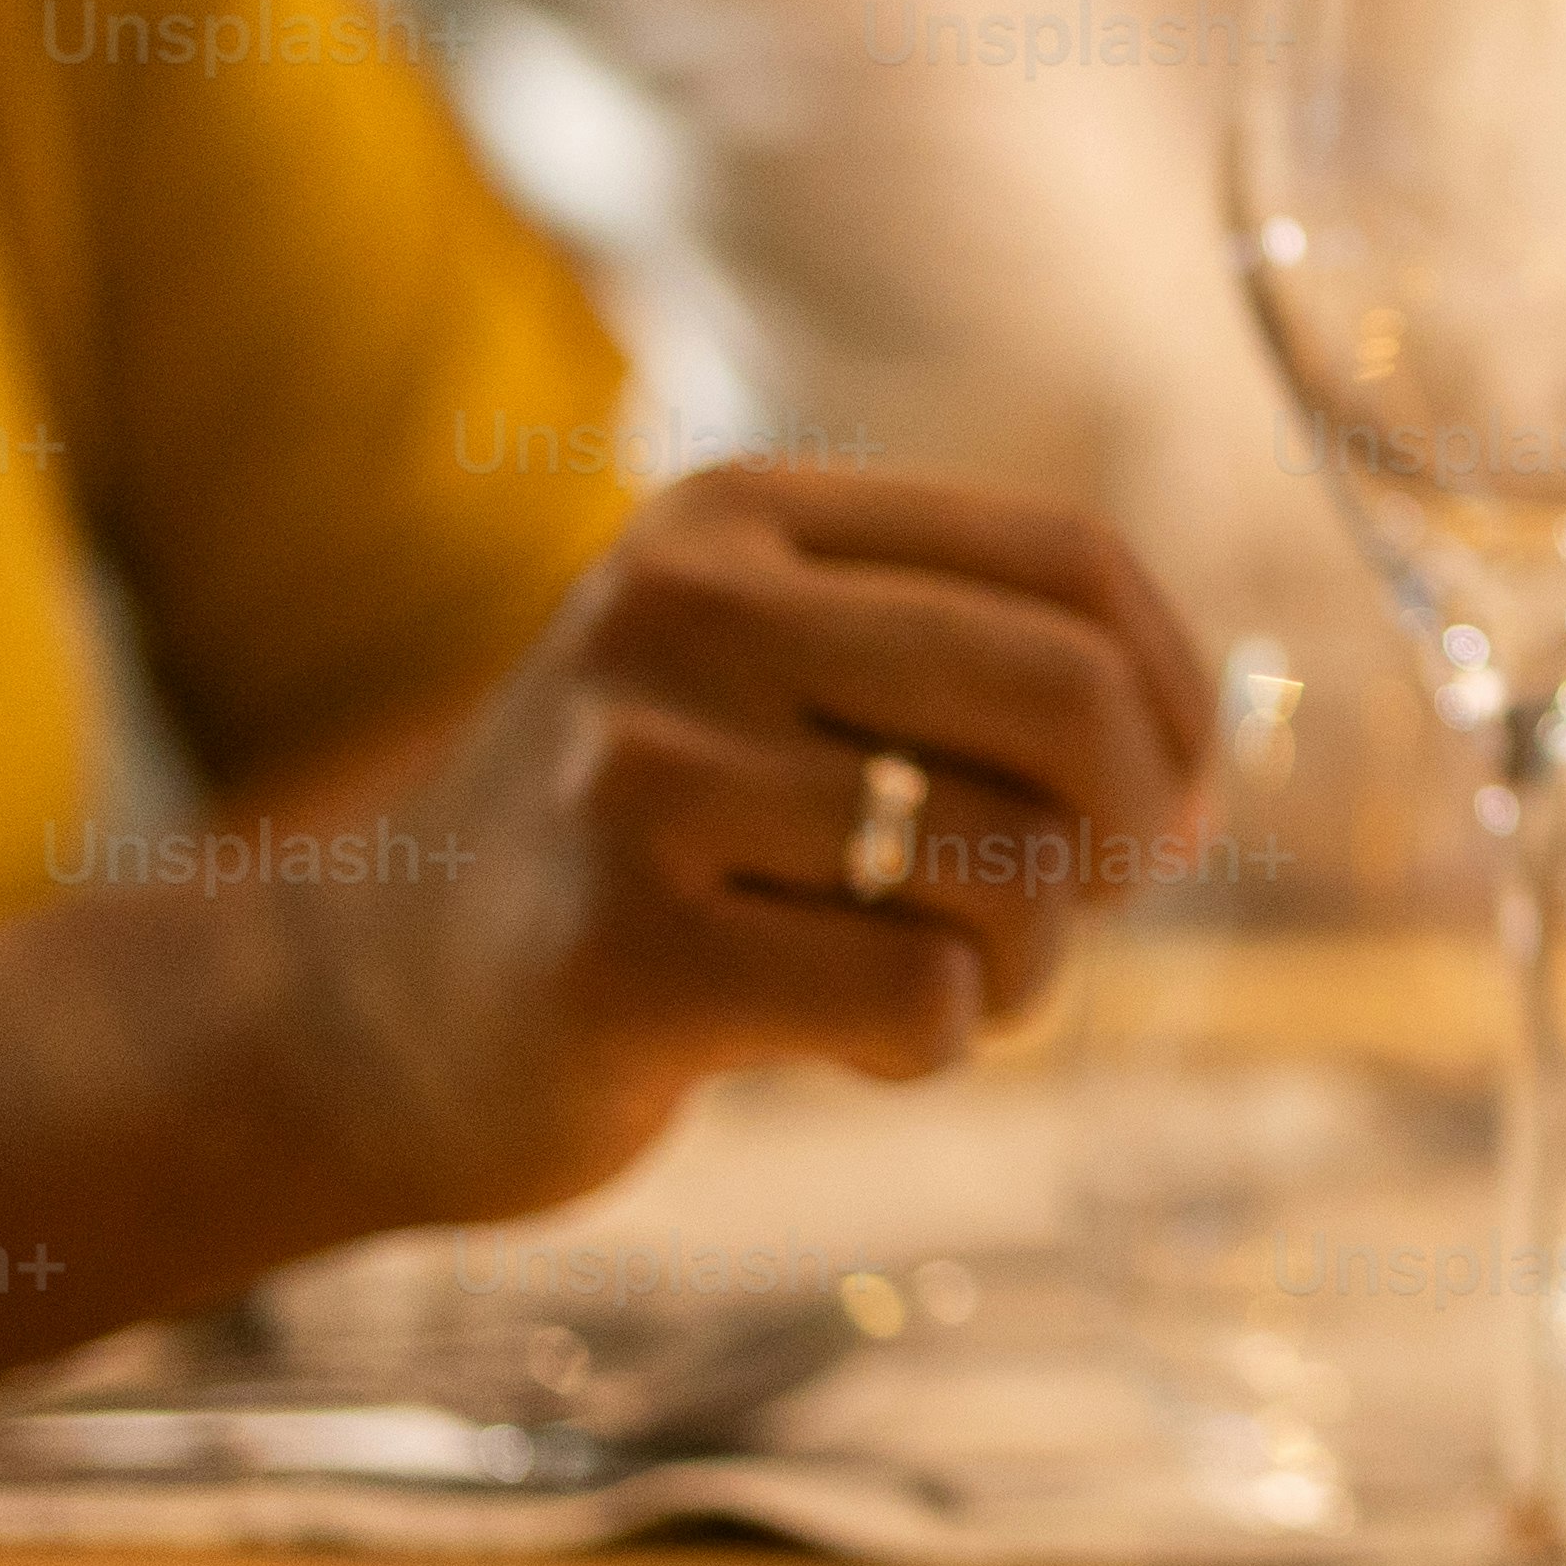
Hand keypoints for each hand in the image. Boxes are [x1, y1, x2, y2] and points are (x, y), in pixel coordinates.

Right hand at [264, 462, 1223, 1227]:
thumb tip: (1201, 750)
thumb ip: (958, 670)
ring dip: (1024, 964)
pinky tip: (835, 1038)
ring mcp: (639, 779)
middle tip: (1095, 903)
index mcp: (737, 522)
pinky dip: (933, 1043)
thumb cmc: (641, 856)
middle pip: (1061, 694)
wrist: (363, 1013)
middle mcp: (683, 616)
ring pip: (1009, 866)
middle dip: (1130, 825)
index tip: (1181, 794)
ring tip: (936, 980)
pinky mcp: (623, 954)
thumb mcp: (766, 690)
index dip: (1172, 686)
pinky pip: (923, 998)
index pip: (1063, 557)